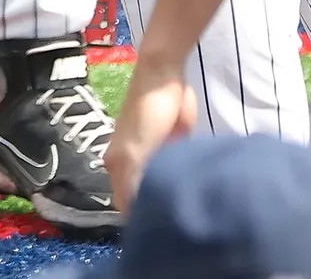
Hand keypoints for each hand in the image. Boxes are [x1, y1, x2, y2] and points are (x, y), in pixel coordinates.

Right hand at [108, 61, 198, 215]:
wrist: (166, 75)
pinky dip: (179, 180)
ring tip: (185, 214)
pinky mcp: (173, 145)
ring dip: (167, 194)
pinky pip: (173, 169)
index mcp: (117, 165)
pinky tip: (192, 192)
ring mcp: (153, 153)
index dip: (136, 219)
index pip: (124, 203)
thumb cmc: (146, 111)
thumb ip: (131, 184)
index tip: (155, 235)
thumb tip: (133, 218)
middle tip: (174, 229)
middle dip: (153, 208)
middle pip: (140, 194)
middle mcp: (132, 162)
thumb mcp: (133, 152)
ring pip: (157, 183)